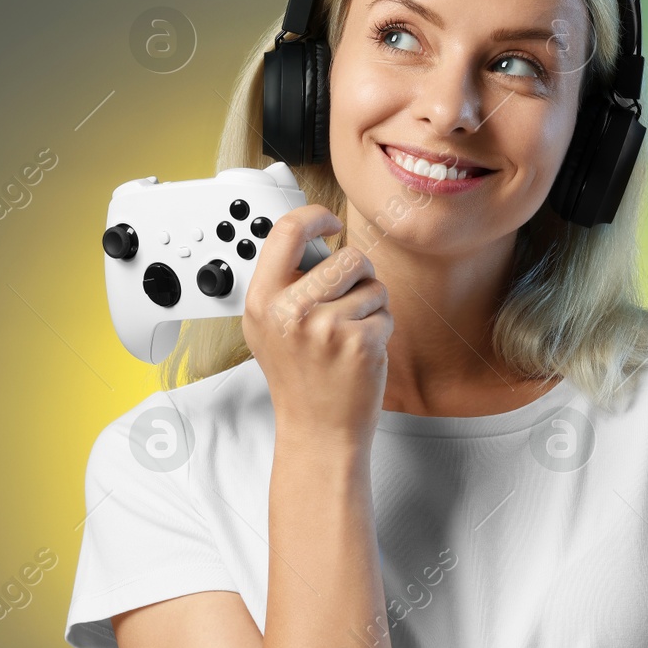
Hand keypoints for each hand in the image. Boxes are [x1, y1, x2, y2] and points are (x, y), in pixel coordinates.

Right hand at [241, 204, 392, 446]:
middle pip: (347, 256)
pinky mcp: (359, 343)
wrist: (317, 430)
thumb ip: (284, 282)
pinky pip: (385, 312)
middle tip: (349, 301)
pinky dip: (381, 329)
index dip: (314, 216)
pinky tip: (361, 353)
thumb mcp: (270, 326)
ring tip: (350, 334)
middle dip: (360, 274)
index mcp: (262, 301)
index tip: (329, 222)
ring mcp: (325, 327)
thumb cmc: (299, 376)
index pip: (286, 231)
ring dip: (371, 305)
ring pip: (372, 284)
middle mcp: (289, 311)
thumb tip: (316, 237)